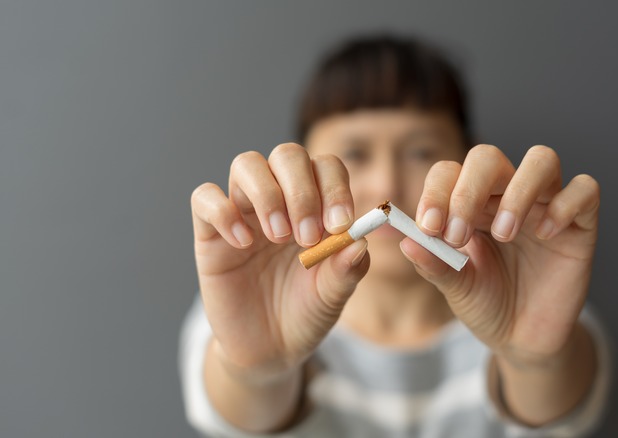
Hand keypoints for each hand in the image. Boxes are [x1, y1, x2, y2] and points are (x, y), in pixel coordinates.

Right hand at [191, 144, 369, 375]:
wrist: (268, 349)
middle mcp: (281, 200)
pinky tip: (243, 244)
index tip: (340, 225)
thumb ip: (347, 269)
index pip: (326, 168)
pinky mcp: (210, 232)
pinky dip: (223, 212)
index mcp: (317, 207)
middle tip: (307, 236)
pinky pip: (204, 197)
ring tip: (278, 236)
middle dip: (301, 190)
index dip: (335, 187)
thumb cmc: (305, 313)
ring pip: (246, 164)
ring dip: (267, 194)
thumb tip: (360, 240)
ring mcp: (244, 212)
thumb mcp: (333, 296)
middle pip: (287, 156)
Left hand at [401, 145, 599, 363]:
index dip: (436, 192)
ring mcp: (545, 205)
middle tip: (458, 236)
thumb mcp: (456, 288)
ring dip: (518, 192)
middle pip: (488, 158)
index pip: (449, 172)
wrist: (523, 340)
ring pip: (542, 160)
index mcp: (469, 204)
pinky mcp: (580, 224)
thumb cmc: (487, 304)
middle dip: (467, 191)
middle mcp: (506, 195)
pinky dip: (565, 205)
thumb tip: (406, 242)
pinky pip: (585, 190)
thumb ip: (434, 264)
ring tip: (504, 233)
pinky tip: (546, 235)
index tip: (428, 227)